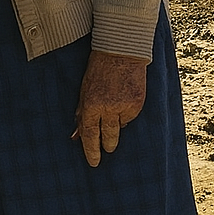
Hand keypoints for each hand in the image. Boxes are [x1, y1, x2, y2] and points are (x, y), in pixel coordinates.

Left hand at [73, 50, 147, 167]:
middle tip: (107, 148)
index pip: (90, 135)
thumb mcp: (84, 91)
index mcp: (91, 104)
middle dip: (107, 145)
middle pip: (108, 137)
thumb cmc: (98, 70)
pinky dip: (126, 114)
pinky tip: (124, 100)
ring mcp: (124, 106)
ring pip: (120, 127)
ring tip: (114, 111)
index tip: (94, 163)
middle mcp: (108, 108)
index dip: (91, 151)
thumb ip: (81, 113)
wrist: (120, 51)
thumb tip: (76, 136)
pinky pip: (130, 117)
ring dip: (116, 125)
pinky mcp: (137, 103)